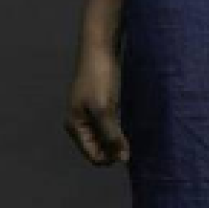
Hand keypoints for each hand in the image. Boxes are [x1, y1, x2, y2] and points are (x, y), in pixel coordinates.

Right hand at [64, 45, 130, 164]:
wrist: (100, 48)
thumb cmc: (99, 77)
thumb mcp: (104, 109)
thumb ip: (112, 135)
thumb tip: (122, 159)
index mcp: (75, 126)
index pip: (93, 155)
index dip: (110, 158)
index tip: (128, 154)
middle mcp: (80, 123)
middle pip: (99, 148)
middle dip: (114, 150)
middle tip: (133, 144)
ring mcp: (90, 114)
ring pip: (106, 138)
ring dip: (118, 140)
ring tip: (133, 136)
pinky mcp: (101, 105)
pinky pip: (110, 126)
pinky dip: (120, 129)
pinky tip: (132, 126)